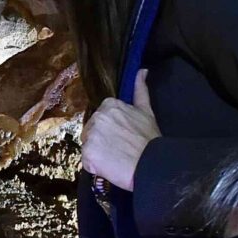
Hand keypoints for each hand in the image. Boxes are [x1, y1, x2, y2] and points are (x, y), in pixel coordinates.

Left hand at [81, 71, 157, 190]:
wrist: (150, 162)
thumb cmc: (149, 138)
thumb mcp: (146, 110)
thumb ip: (140, 90)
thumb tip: (142, 71)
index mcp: (109, 105)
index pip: (100, 119)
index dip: (109, 131)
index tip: (120, 137)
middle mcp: (97, 117)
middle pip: (92, 132)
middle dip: (102, 141)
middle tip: (118, 149)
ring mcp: (90, 135)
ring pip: (89, 146)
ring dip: (99, 153)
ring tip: (116, 158)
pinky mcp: (87, 153)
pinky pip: (87, 161)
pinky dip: (96, 166)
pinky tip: (110, 166)